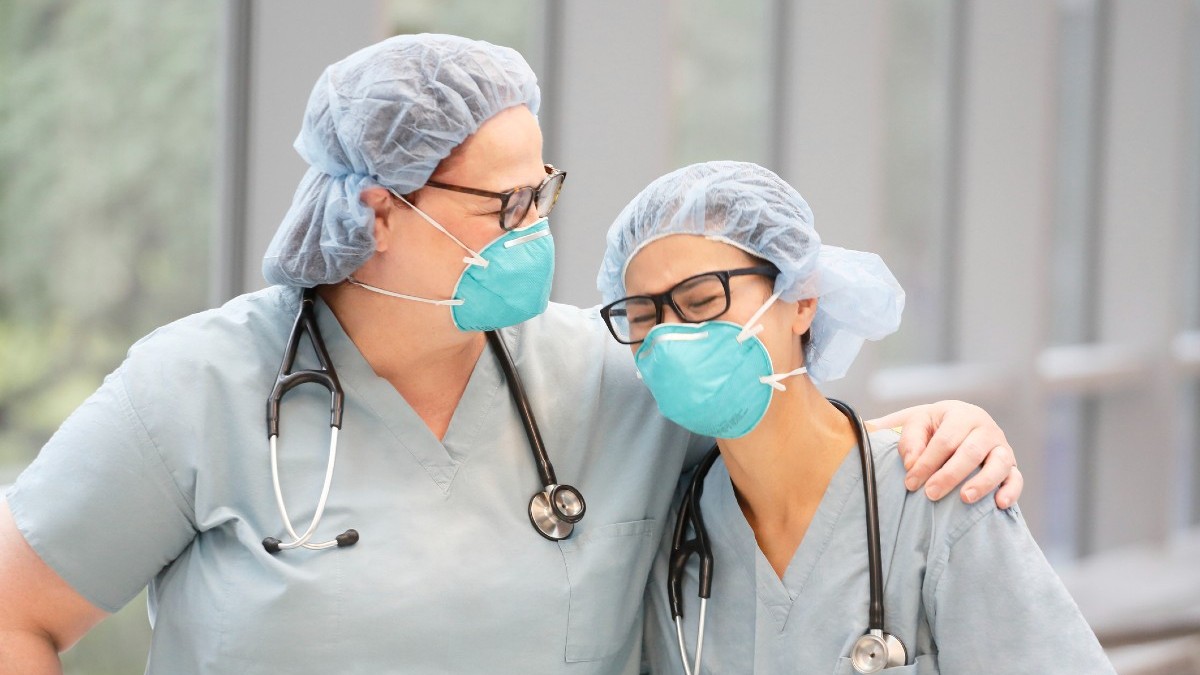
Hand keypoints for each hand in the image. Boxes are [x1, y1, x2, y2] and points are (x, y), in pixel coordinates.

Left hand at [868, 401, 1022, 507]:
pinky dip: (1011, 491)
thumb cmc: (930, 428)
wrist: (950, 426)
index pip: (945, 440)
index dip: (927, 463)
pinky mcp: (1011, 466)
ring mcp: (1002, 446)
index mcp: (961, 414)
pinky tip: (1000, 504)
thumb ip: (910, 440)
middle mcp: (985, 428)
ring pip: (999, 463)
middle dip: (950, 475)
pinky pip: (1016, 478)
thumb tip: (912, 464)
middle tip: (930, 494)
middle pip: (971, 452)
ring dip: (983, 482)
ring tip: (965, 498)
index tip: (910, 483)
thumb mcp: (915, 424)